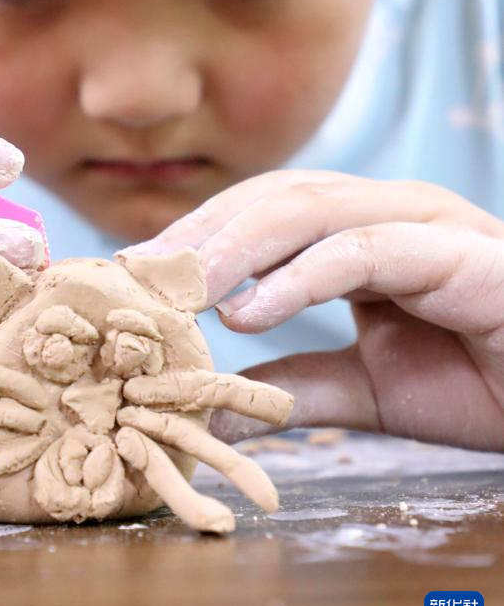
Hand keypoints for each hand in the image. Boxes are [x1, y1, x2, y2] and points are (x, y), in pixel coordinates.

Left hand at [124, 171, 503, 450]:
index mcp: (362, 230)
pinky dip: (298, 278)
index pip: (261, 211)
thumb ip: (298, 387)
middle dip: (199, 235)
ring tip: (178, 292)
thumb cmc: (480, 381)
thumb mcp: (367, 390)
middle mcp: (388, 212)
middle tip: (137, 276)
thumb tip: (216, 407)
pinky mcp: (458, 253)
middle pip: (272, 197)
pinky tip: (248, 312)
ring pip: (308, 209)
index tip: (135, 276)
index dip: (196, 237)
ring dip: (233, 248)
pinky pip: (364, 251)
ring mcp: (423, 223)